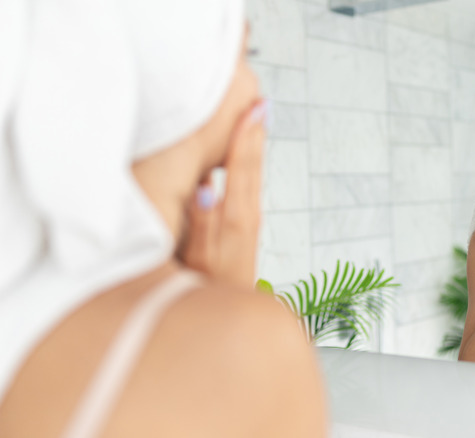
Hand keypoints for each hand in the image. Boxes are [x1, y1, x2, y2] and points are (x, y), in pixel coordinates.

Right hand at [179, 99, 266, 285]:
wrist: (228, 316)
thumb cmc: (207, 290)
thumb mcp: (200, 258)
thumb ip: (203, 223)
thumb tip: (207, 185)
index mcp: (236, 218)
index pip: (241, 169)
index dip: (246, 137)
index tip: (253, 108)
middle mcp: (247, 216)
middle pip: (252, 167)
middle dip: (255, 134)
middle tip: (259, 101)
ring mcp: (248, 222)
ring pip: (252, 176)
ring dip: (254, 147)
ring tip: (255, 119)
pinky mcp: (245, 229)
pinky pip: (248, 187)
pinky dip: (247, 166)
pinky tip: (242, 159)